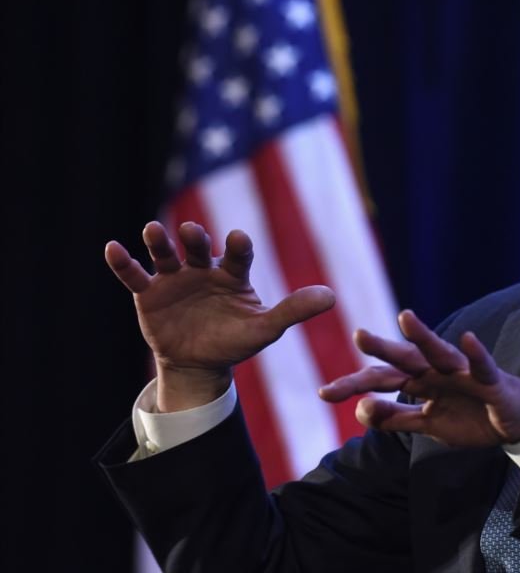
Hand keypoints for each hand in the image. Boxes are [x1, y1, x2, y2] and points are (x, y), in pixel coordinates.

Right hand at [105, 221, 334, 410]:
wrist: (199, 365)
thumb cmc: (235, 341)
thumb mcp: (265, 329)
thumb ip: (294, 310)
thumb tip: (332, 297)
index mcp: (233, 274)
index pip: (238, 255)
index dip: (238, 246)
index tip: (238, 239)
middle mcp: (203, 269)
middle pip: (199, 248)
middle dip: (196, 239)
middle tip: (194, 231)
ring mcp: (174, 278)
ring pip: (166, 254)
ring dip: (159, 241)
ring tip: (152, 229)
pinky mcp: (149, 293)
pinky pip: (134, 274)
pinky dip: (123, 262)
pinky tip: (112, 248)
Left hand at [318, 311, 519, 446]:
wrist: (516, 422)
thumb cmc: (471, 416)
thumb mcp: (427, 425)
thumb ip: (395, 419)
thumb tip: (359, 411)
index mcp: (420, 381)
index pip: (382, 379)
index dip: (354, 384)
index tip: (324, 392)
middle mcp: (437, 371)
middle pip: (405, 358)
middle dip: (383, 348)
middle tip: (358, 336)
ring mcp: (464, 372)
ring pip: (440, 352)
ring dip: (424, 335)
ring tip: (406, 318)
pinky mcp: (490, 380)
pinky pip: (482, 365)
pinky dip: (476, 353)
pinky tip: (468, 339)